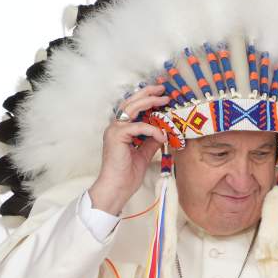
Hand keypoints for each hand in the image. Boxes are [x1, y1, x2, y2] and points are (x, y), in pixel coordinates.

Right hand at [87, 85, 168, 215]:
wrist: (117, 188)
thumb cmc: (128, 173)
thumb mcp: (145, 152)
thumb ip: (152, 139)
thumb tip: (164, 129)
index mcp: (120, 129)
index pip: (133, 108)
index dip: (146, 99)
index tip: (162, 95)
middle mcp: (115, 127)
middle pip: (130, 102)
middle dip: (147, 93)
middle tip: (163, 89)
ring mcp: (114, 130)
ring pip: (131, 108)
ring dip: (149, 102)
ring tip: (164, 100)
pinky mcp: (116, 136)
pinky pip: (139, 126)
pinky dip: (152, 129)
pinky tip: (162, 135)